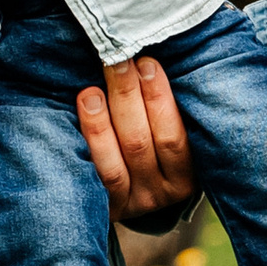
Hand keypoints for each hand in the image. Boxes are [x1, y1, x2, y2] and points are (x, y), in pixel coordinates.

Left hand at [74, 56, 198, 235]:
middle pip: (141, 144)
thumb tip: (149, 59)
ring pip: (115, 164)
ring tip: (91, 91)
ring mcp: (131, 202)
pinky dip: (86, 145)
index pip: (175, 137)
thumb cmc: (158, 141)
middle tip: (116, 61)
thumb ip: (170, 106)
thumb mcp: (175, 130)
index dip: (160, 99)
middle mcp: (161, 193)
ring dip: (101, 123)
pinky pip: (93, 177)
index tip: (147, 63)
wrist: (136, 189)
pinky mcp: (105, 206)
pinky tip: (79, 119)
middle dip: (127, 98)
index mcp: (187, 174)